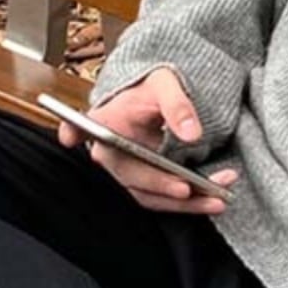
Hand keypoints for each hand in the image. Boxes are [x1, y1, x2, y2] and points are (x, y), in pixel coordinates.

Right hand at [55, 67, 239, 212]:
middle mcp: (112, 156)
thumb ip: (177, 105)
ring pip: (154, 197)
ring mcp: (131, 172)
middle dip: (165, 188)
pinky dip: (192, 200)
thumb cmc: (154, 88)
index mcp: (105, 125)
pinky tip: (217, 197)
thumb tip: (190, 133)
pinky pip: (168, 197)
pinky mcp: (149, 182)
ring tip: (218, 201)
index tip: (69, 135)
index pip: (81, 130)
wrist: (159, 98)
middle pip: (133, 179)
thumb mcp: (166, 85)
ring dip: (186, 203)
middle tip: (190, 189)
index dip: (73, 132)